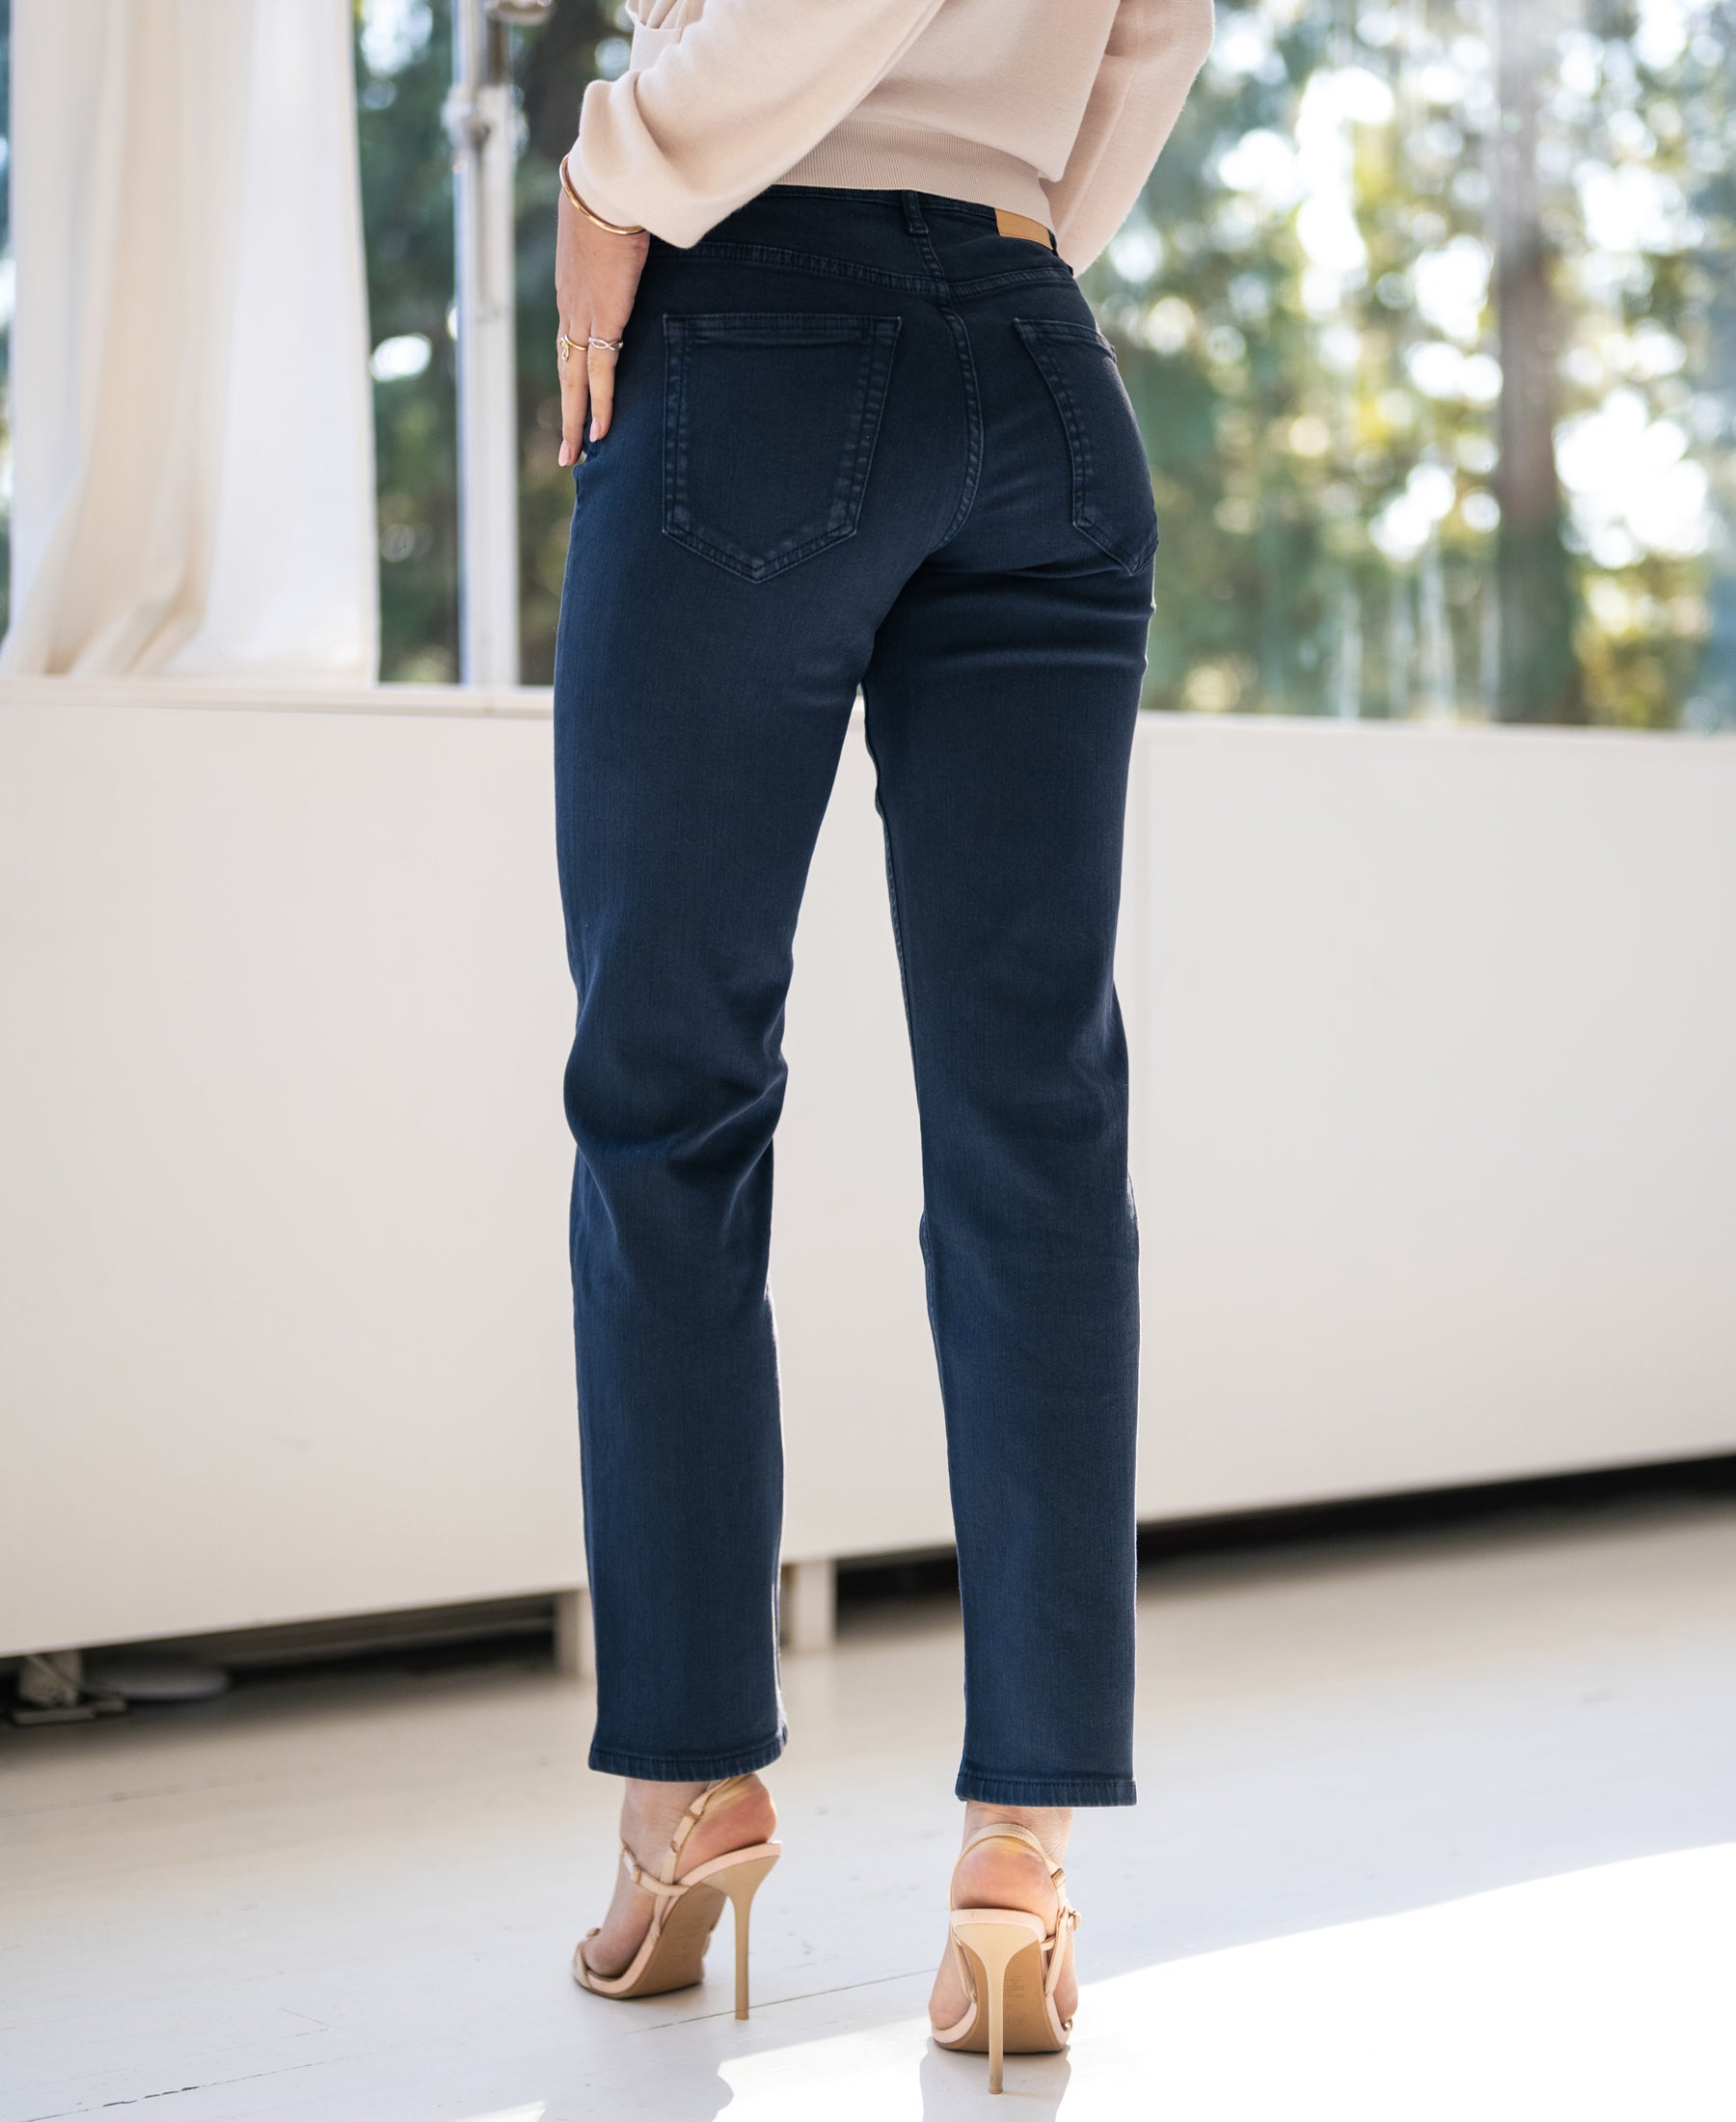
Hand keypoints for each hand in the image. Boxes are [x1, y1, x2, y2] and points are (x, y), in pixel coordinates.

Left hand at [555, 179, 650, 463]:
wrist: (606, 183)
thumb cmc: (616, 193)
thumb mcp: (615, 223)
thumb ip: (621, 241)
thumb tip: (639, 232)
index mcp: (572, 287)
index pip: (569, 339)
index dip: (572, 370)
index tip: (574, 397)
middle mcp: (570, 306)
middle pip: (566, 370)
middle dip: (566, 412)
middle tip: (565, 452)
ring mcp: (581, 316)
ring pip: (574, 380)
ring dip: (574, 419)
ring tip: (575, 454)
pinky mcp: (601, 320)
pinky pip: (598, 374)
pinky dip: (597, 405)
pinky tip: (599, 433)